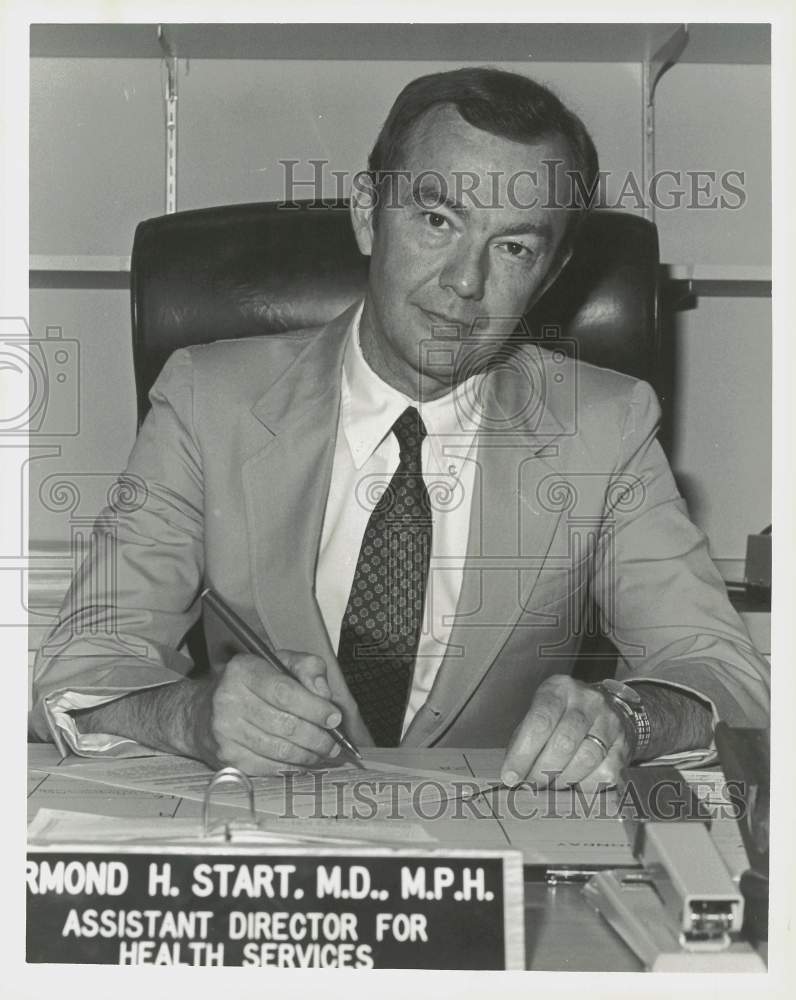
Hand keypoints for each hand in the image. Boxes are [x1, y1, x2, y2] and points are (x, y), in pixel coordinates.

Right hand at [196, 650, 343, 774]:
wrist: (200, 713)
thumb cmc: (247, 686)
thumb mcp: (276, 663)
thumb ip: (306, 668)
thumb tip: (324, 694)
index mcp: (243, 671)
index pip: (285, 692)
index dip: (314, 708)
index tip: (333, 717)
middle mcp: (228, 700)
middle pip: (285, 725)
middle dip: (318, 737)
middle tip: (334, 742)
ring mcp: (225, 732)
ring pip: (279, 749)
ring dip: (309, 754)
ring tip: (323, 752)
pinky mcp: (226, 758)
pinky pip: (268, 767)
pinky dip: (291, 767)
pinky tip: (302, 761)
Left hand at [501, 675, 631, 789]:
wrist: (608, 709)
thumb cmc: (564, 715)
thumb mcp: (542, 712)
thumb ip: (526, 738)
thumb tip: (513, 773)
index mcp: (560, 689)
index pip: (540, 721)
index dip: (523, 753)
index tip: (511, 776)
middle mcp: (588, 701)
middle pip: (564, 742)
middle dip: (542, 771)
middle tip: (530, 785)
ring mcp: (609, 722)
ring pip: (586, 759)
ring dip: (563, 780)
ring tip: (550, 785)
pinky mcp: (623, 744)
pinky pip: (604, 773)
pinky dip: (585, 785)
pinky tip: (574, 784)